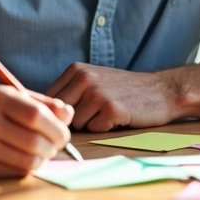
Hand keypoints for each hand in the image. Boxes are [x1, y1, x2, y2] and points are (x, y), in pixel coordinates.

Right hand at [0, 85, 73, 178]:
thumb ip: (44, 104)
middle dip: (53, 146)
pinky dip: (29, 168)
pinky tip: (26, 159)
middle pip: (34, 140)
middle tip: (56, 146)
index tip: (64, 135)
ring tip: (43, 153)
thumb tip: (69, 114)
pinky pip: (17, 172)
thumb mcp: (16, 99)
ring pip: (28, 160)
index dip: (56, 128)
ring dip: (43, 159)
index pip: (35, 115)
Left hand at [46, 63, 179, 131]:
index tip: (73, 113)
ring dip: (91, 124)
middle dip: (73, 120)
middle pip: (60, 114)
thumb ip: (69, 91)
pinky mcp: (111, 109)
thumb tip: (39, 112)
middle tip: (94, 114)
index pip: (48, 99)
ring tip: (108, 113)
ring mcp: (97, 93)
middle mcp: (84, 78)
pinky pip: (94, 129)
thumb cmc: (124, 89)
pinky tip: (118, 117)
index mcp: (76, 69)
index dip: (58, 112)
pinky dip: (104, 128)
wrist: (160, 91)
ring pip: (77, 124)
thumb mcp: (93, 79)